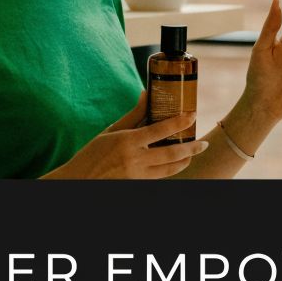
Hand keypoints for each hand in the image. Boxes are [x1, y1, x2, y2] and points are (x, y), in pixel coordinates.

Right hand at [44, 92, 208, 178]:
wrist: (78, 181)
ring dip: (184, 161)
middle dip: (191, 148)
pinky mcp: (138, 186)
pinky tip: (175, 164)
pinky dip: (170, 171)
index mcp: (127, 142)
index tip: (192, 115)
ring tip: (192, 154)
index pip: (160, 130)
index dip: (179, 122)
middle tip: (203, 143)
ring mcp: (137, 176)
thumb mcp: (110, 131)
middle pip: (172, 154)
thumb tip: (146, 94)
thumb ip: (132, 115)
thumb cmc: (92, 154)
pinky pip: (160, 178)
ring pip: (170, 170)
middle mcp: (134, 160)